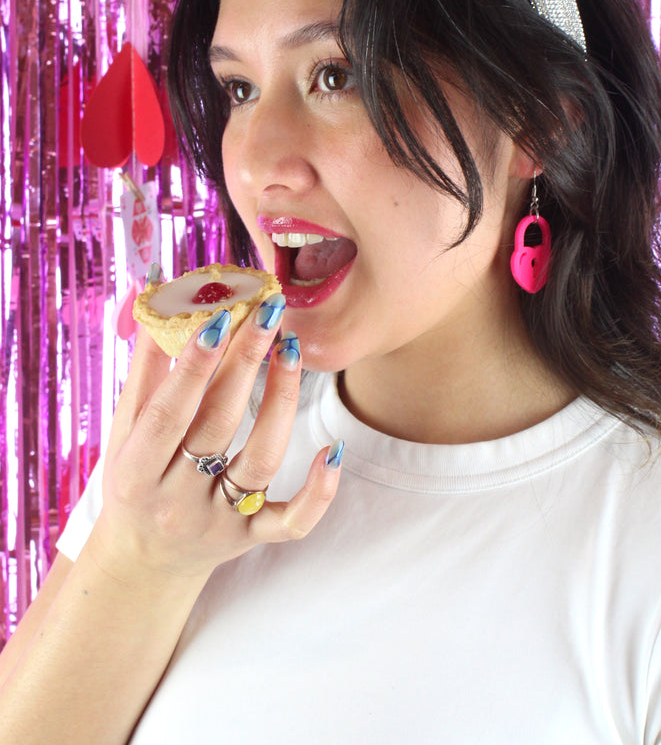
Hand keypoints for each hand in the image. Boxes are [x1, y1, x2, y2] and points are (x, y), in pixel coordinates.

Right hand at [88, 294, 341, 582]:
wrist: (143, 563)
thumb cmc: (135, 480)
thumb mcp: (124, 432)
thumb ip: (144, 370)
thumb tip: (158, 300)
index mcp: (136, 472)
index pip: (168, 412)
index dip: (193, 365)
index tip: (219, 316)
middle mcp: (176, 500)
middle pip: (219, 424)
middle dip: (245, 361)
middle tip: (269, 311)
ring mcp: (219, 522)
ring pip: (261, 460)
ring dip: (282, 401)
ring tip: (292, 348)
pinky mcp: (252, 538)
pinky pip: (293, 522)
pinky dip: (318, 491)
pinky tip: (333, 448)